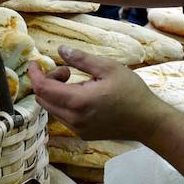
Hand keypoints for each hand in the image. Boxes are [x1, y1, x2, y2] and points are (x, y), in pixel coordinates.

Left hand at [27, 47, 178, 143]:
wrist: (148, 121)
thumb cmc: (132, 92)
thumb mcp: (108, 68)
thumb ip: (81, 59)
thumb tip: (60, 49)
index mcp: (78, 102)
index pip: (43, 88)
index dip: (35, 74)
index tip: (35, 62)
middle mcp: (74, 119)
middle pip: (43, 99)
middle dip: (47, 81)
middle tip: (67, 70)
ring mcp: (78, 129)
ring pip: (52, 108)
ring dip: (56, 92)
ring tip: (77, 81)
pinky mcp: (83, 134)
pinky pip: (63, 117)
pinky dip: (64, 103)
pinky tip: (82, 95)